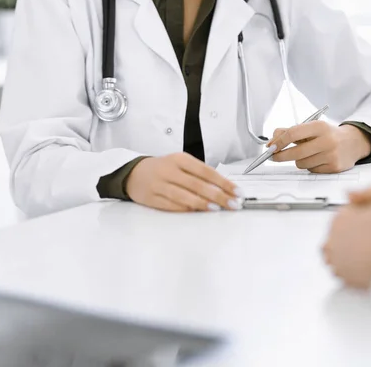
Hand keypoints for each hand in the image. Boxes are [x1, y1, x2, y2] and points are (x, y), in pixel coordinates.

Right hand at [126, 153, 242, 211]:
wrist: (133, 173)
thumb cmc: (163, 169)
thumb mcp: (181, 164)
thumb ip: (199, 174)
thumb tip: (223, 188)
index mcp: (179, 159)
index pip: (206, 171)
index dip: (223, 182)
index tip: (236, 192)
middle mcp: (169, 170)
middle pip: (198, 184)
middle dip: (219, 195)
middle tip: (233, 203)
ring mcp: (159, 185)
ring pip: (185, 196)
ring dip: (203, 203)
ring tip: (217, 208)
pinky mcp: (152, 198)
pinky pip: (172, 205)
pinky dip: (186, 209)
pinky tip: (198, 212)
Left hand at [268, 123, 370, 172]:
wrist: (353, 142)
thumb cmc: (327, 134)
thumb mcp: (311, 127)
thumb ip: (290, 131)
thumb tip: (271, 141)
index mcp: (319, 126)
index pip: (293, 134)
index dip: (278, 142)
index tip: (270, 147)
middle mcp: (327, 140)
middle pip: (295, 152)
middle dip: (280, 156)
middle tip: (273, 157)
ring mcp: (331, 155)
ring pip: (301, 163)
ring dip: (299, 160)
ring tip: (308, 154)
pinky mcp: (334, 167)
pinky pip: (311, 170)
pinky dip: (310, 166)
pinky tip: (318, 159)